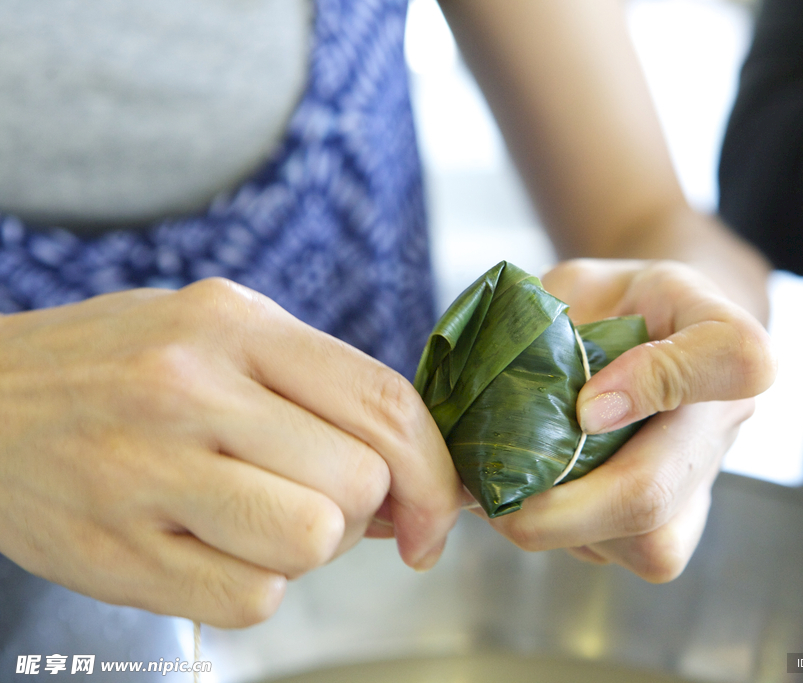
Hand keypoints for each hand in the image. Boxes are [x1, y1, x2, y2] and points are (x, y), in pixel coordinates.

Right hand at [0, 279, 460, 626]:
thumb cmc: (119, 368)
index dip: (434, 470)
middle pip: (357, 482)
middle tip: (318, 501)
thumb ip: (318, 394)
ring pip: (310, 542)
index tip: (436, 510)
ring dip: (306, 549)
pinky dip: (252, 587)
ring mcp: (147, 471)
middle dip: (361, 510)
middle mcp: (191, 389)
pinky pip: (250, 599)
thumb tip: (413, 485)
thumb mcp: (218, 336)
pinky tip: (210, 549)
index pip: (385, 403)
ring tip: (257, 521)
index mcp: (234, 324)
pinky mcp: (115, 553)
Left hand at [482, 259, 775, 580]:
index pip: (731, 359)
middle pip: (655, 491)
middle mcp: (724, 417)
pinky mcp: (677, 526)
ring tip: (506, 491)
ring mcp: (705, 480)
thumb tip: (496, 389)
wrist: (658, 331)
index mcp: (719, 334)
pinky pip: (624, 554)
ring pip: (643, 543)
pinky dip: (566, 535)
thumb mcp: (580, 283)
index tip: (586, 403)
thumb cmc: (615, 303)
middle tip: (490, 493)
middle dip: (554, 507)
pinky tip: (537, 499)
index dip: (654, 382)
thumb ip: (544, 317)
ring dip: (556, 526)